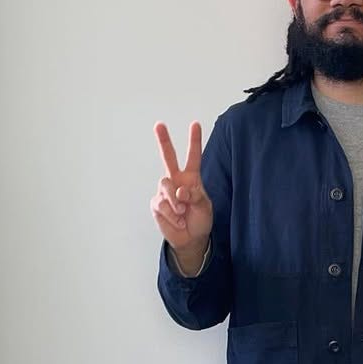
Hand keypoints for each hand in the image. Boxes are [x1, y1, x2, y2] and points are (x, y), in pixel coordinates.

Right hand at [151, 121, 213, 253]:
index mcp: (191, 179)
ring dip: (175, 201)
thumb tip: (180, 191)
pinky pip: (161, 204)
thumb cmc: (200, 220)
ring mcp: (165, 192)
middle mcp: (176, 181)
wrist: (190, 239)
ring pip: (165, 185)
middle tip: (159, 125)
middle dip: (163, 141)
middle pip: (168, 157)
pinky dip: (171, 214)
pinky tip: (178, 221)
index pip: (193, 157)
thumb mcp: (205, 207)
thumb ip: (195, 196)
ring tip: (182, 212)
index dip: (194, 141)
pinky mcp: (157, 204)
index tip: (195, 124)